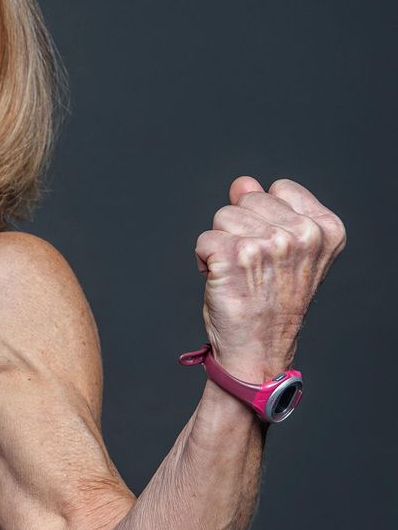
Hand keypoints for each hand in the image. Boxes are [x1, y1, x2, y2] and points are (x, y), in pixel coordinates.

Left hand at [194, 176, 345, 380]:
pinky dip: (204, 259)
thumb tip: (244, 181)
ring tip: (240, 273)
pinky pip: (204, 238)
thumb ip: (268, 210)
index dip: (265, 216)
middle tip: (254, 265)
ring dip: (222, 244)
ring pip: (223, 216)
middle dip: (240, 228)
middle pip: (246, 199)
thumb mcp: (284, 249)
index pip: (278, 188)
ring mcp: (270, 243)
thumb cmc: (272, 301)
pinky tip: (223, 280)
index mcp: (325, 229)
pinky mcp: (237, 255)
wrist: (259, 347)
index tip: (273, 249)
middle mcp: (303, 234)